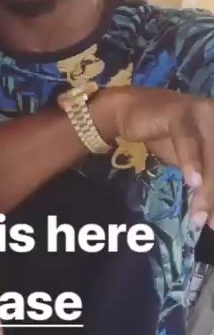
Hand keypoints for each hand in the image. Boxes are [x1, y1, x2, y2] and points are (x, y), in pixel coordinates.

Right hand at [92, 86, 213, 226]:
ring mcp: (203, 113)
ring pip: (211, 156)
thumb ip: (205, 184)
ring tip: (199, 215)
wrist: (130, 110)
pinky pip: (188, 140)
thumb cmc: (165, 136)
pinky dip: (192, 162)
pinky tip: (192, 183)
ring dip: (207, 189)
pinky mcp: (180, 112)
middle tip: (210, 223)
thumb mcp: (190, 164)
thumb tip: (211, 218)